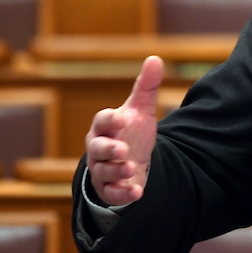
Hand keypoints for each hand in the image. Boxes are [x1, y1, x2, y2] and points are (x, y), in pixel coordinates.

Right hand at [85, 55, 164, 205]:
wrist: (132, 160)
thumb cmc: (131, 131)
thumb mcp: (140, 109)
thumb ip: (146, 86)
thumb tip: (155, 58)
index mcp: (104, 127)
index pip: (101, 121)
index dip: (108, 120)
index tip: (120, 117)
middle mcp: (98, 149)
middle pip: (97, 149)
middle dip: (108, 149)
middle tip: (122, 149)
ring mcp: (102, 170)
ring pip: (103, 171)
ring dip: (116, 171)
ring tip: (131, 168)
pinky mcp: (110, 189)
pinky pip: (111, 193)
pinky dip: (122, 194)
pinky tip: (137, 192)